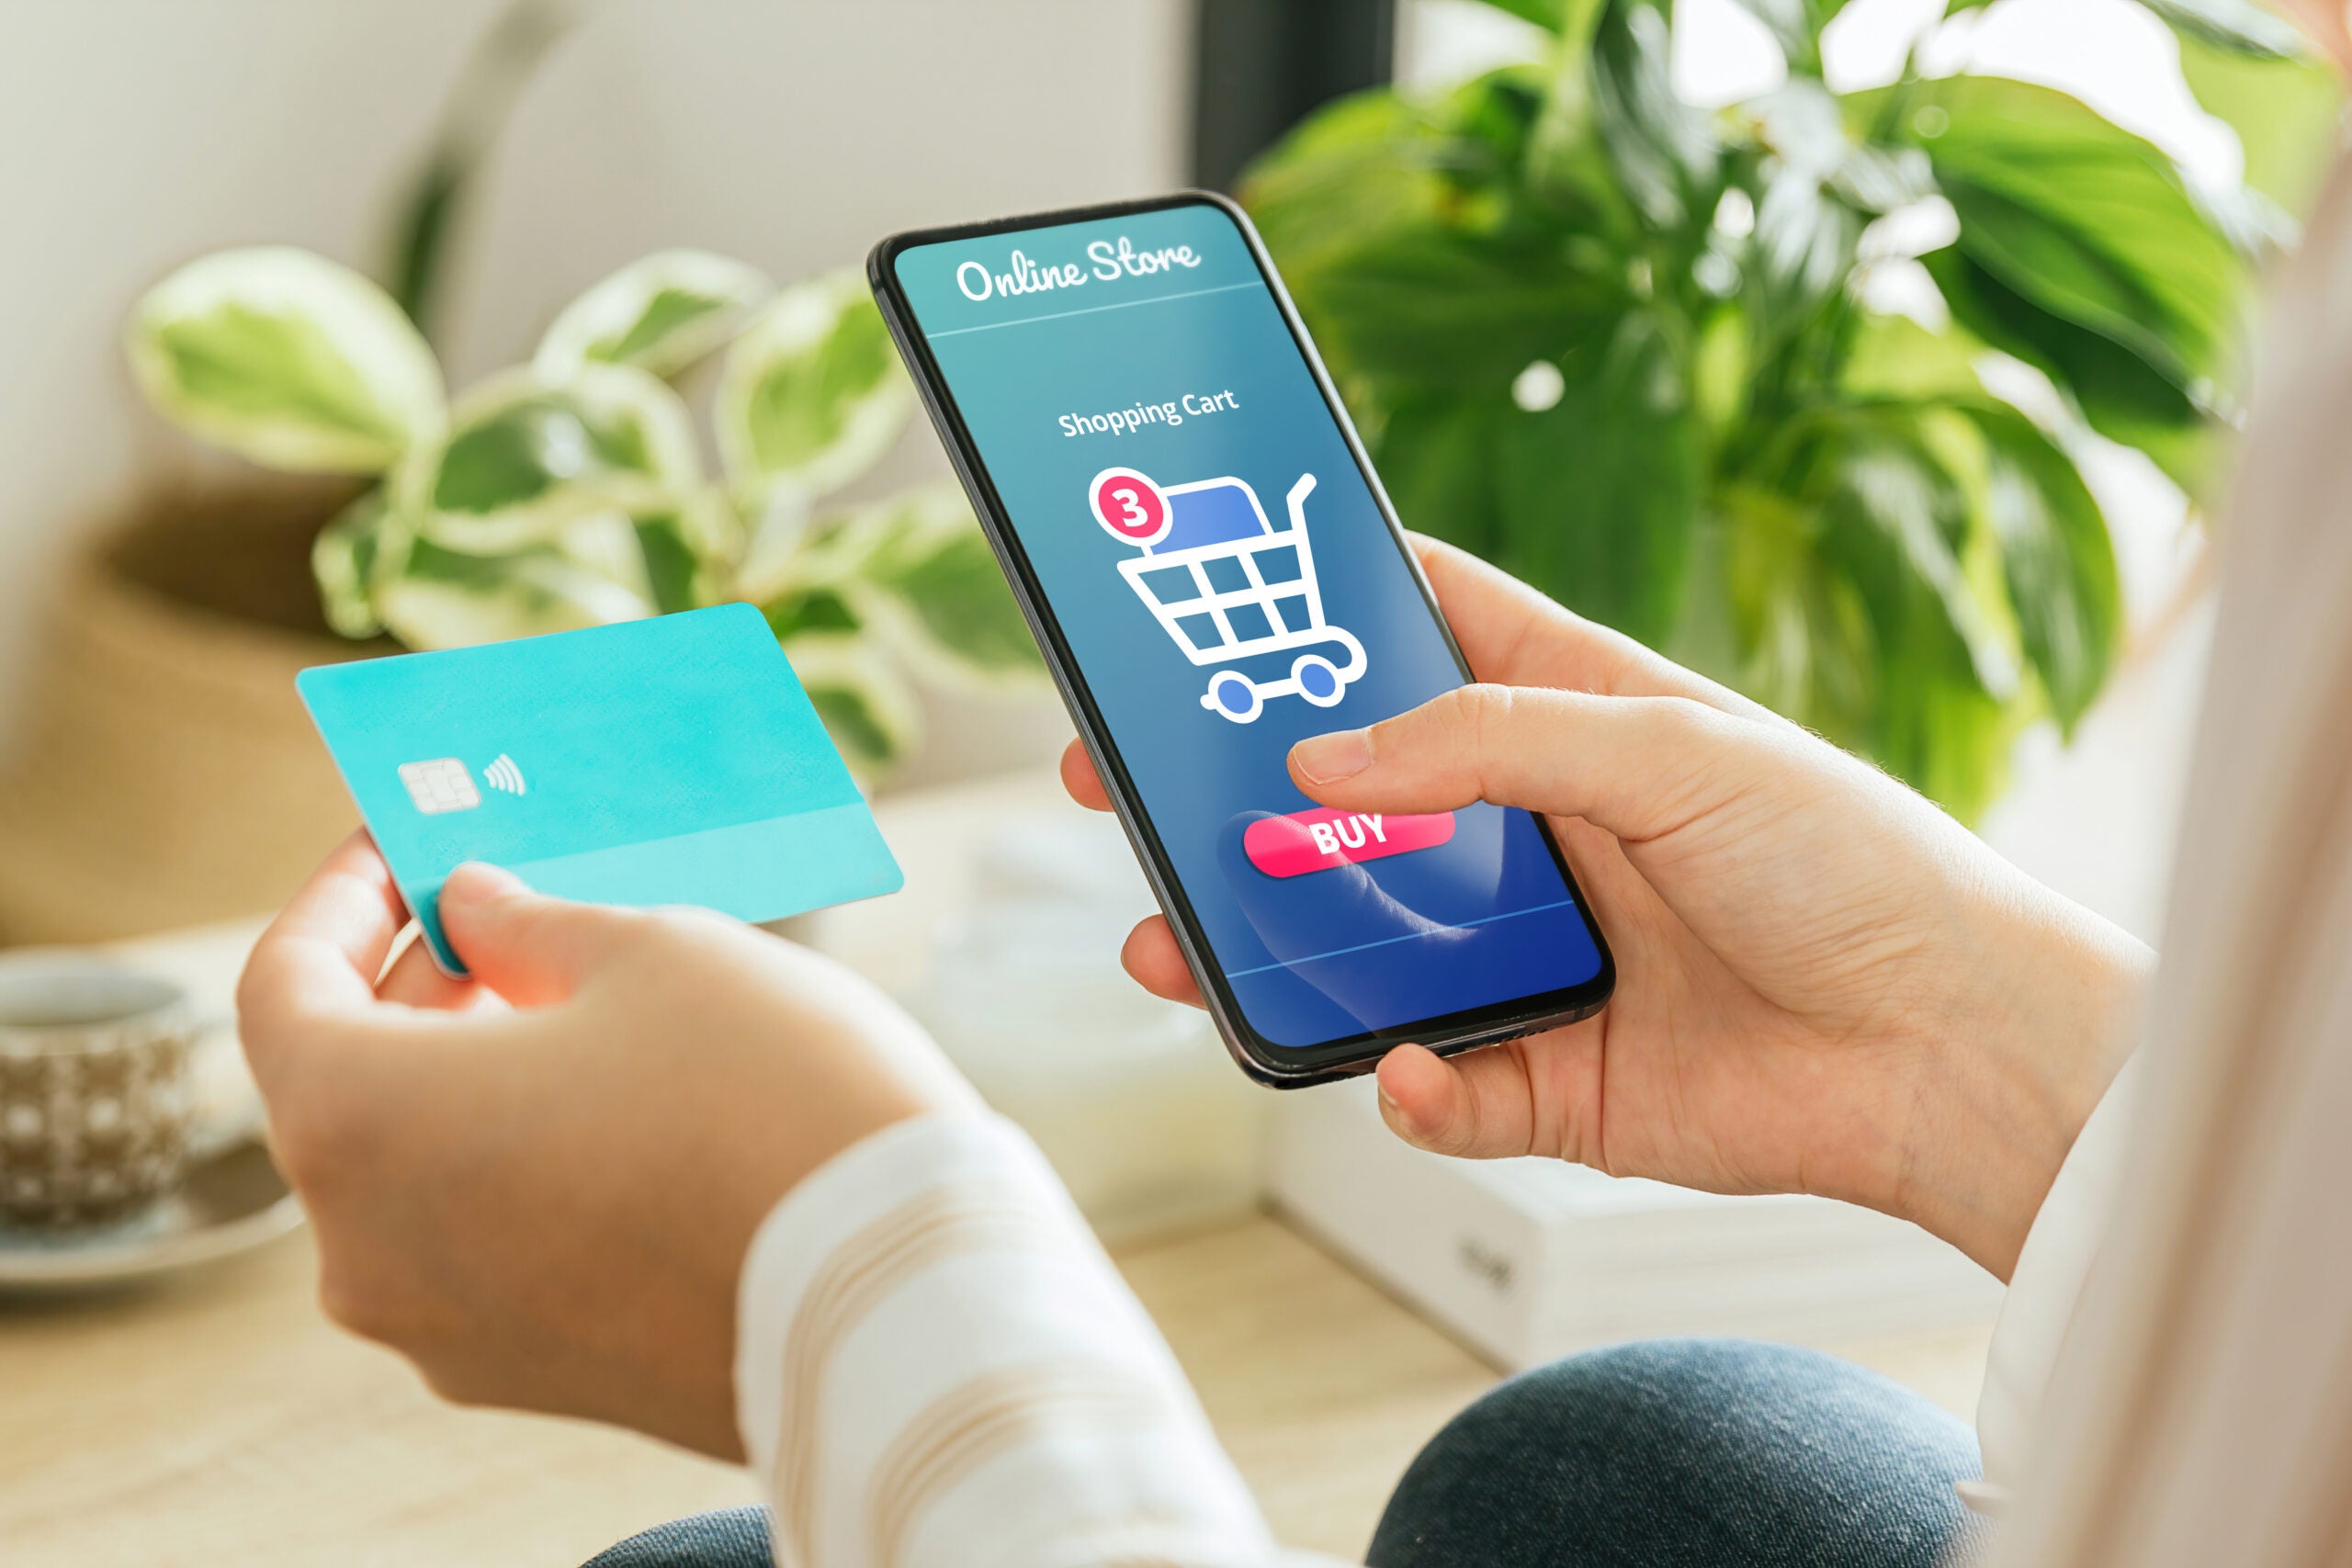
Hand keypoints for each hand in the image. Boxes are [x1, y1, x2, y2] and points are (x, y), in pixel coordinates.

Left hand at [235, 838, 974, 1456]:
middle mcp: (368, 1251)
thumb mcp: (654, 955)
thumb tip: (476, 910)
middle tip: (503, 909)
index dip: (340, 899)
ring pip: (416, 1176)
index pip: (281, 990)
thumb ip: (531, 921)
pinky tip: (615, 1107)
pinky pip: (485, 1247)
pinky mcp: (534, 1377)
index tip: (402, 846)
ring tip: (577, 1001)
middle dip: (417, 986)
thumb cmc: (769, 1100)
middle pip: (343, 1090)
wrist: (900, 1297)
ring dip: (468, 1078)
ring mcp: (447, 1330)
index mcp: (360, 1124)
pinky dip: (515, 1165)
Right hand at [1065, 537, 2152, 1277]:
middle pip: (1346, 798)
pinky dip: (1407, 1083)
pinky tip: (1405, 1069)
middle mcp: (1533, 829)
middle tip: (1117, 785)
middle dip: (1233, 796)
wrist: (1956, 1053)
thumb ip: (1489, 744)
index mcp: (1570, 715)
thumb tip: (1318, 756)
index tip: (1199, 602)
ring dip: (1262, 945)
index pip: (1416, 635)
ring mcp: (1531, 955)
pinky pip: (1437, 1083)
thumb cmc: (1849, 862)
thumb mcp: (1672, 750)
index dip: (1309, 614)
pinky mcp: (1547, 1076)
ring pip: (1355, 944)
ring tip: (1172, 944)